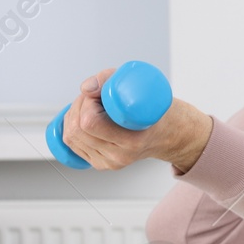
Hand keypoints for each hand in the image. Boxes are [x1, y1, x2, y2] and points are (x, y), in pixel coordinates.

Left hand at [60, 69, 212, 172]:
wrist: (172, 135)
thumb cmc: (159, 110)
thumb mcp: (144, 87)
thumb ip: (110, 79)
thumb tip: (86, 88)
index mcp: (132, 140)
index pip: (89, 122)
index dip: (86, 102)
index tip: (98, 93)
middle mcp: (119, 156)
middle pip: (76, 130)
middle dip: (77, 106)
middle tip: (92, 95)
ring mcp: (109, 162)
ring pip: (71, 137)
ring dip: (73, 115)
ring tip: (89, 104)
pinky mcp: (101, 164)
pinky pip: (73, 145)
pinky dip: (72, 127)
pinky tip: (84, 118)